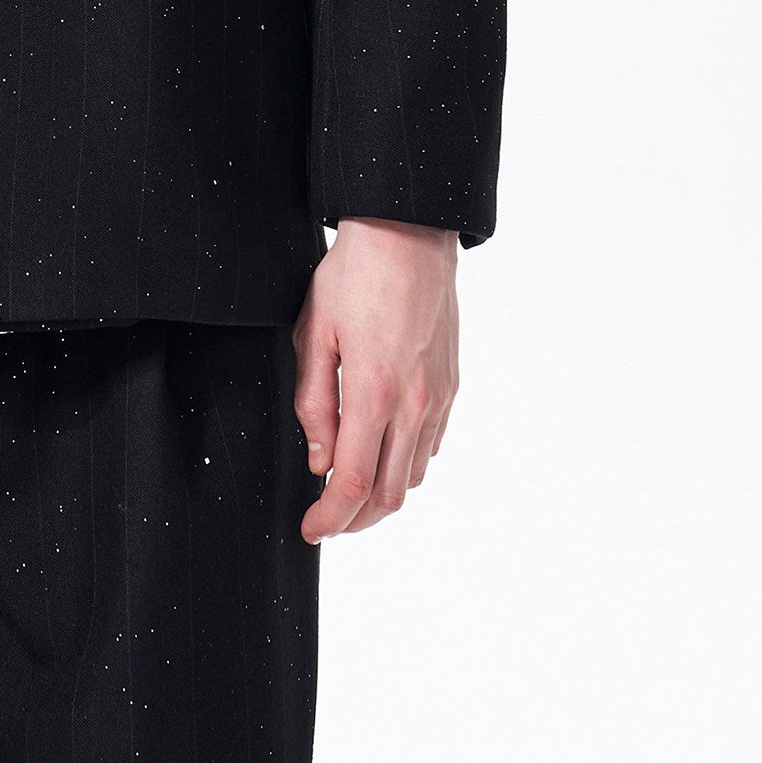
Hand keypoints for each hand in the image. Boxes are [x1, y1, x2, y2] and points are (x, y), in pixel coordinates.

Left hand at [292, 216, 459, 542]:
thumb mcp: (314, 331)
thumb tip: (318, 459)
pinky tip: (382, 455)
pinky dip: (405, 466)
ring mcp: (437, 397)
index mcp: (373, 391)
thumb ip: (313, 401)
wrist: (408, 234)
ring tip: (350, 493)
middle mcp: (413, 403)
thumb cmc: (355, 274)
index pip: (353, 483)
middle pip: (388, 494)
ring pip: (413, 476)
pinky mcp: (450, 386)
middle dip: (355, 520)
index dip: (330, 517)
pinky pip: (430, 446)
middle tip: (326, 520)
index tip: (311, 528)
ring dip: (381, 497)